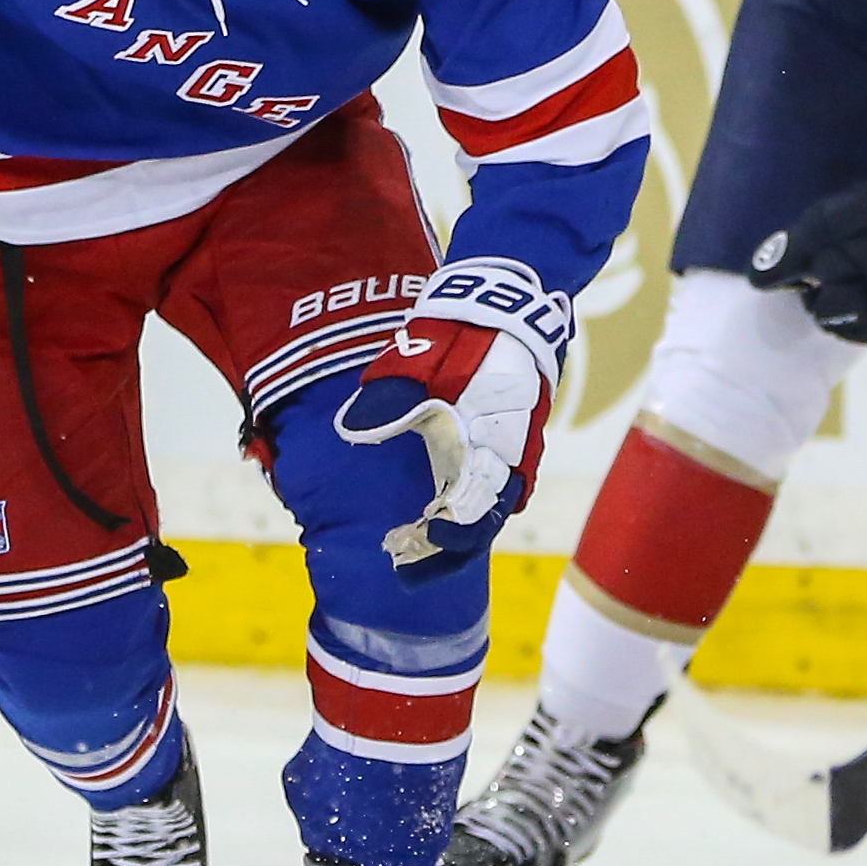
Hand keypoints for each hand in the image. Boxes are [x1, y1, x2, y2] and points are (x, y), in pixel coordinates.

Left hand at [333, 257, 572, 581]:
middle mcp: (507, 457)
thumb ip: (393, 401)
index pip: (473, 515)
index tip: (412, 545)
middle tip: (402, 562)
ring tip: (417, 542)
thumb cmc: (466, 334)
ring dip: (457, 526)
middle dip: (445, 546)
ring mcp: (513, 448)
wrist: (508, 303)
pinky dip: (471, 502)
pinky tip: (442, 508)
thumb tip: (353, 431)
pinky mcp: (509, 437)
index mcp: (488, 448)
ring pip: (490, 503)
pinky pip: (496, 483)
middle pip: (482, 519)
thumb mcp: (425, 363)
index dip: (446, 541)